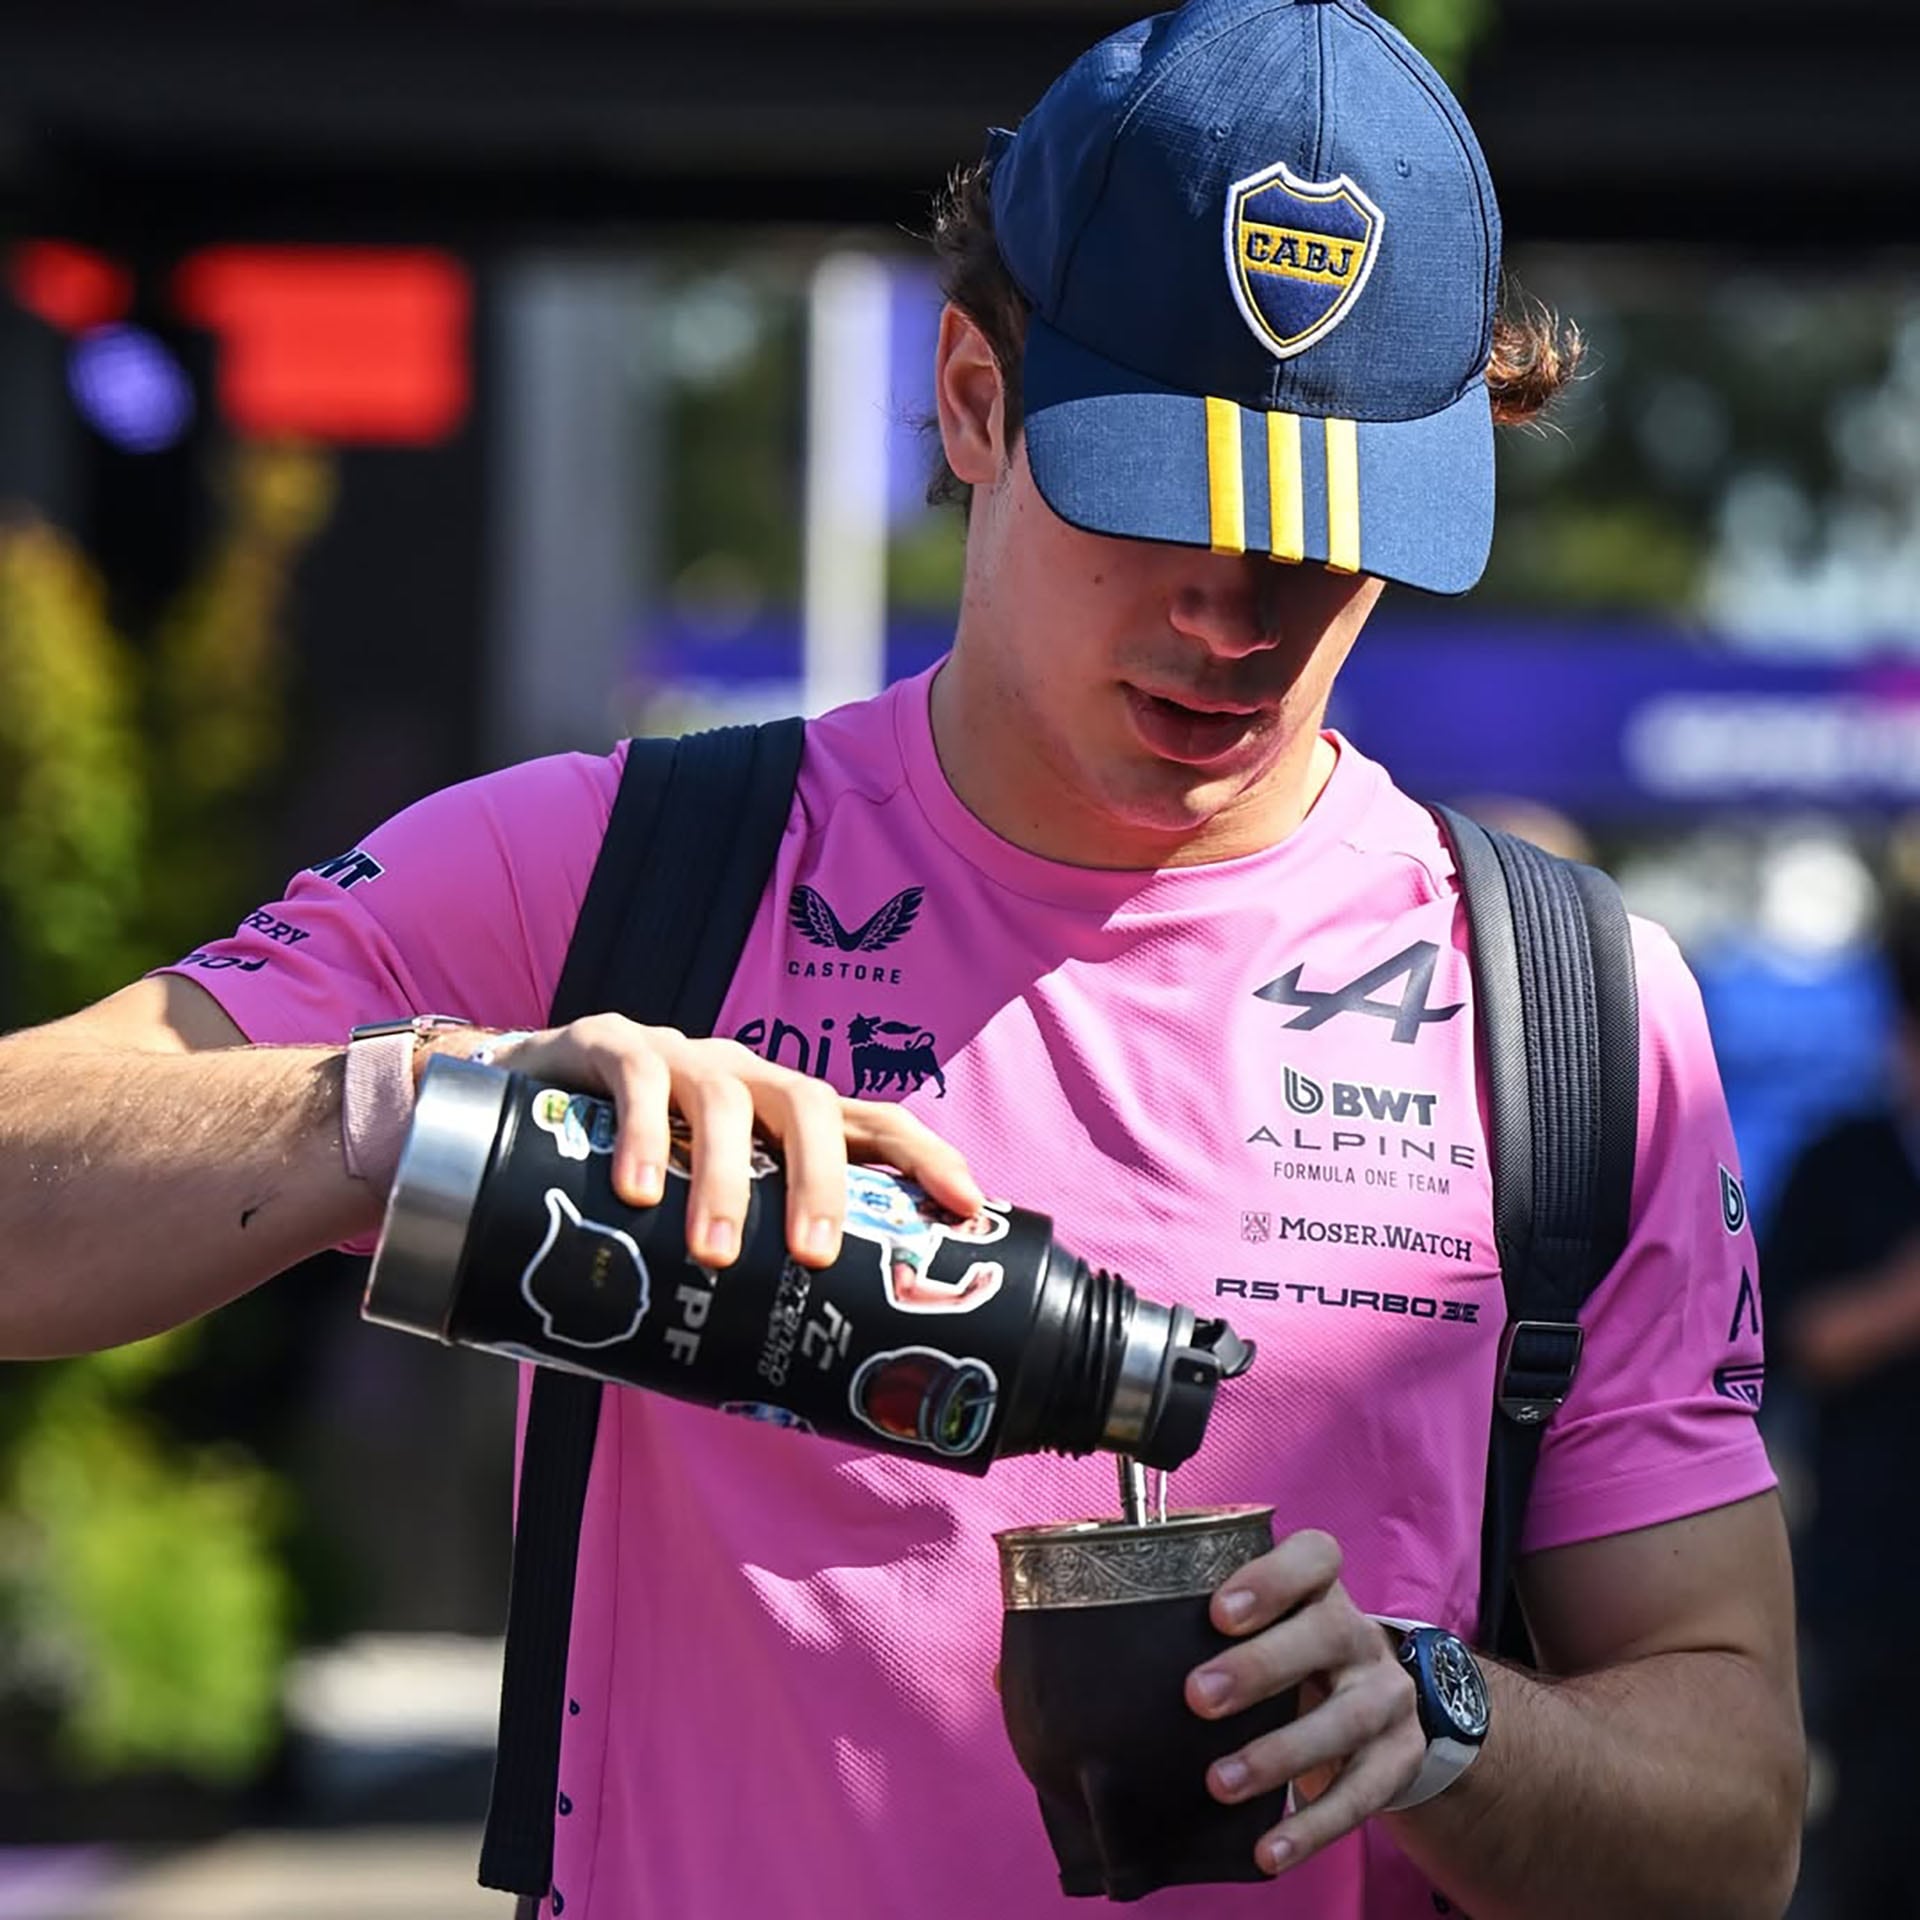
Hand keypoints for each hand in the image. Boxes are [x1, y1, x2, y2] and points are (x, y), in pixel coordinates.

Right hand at [425, 1017, 983, 1272]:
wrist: (508, 1104)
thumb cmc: (620, 1175)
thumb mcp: (688, 1210)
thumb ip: (734, 1264)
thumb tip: (786, 1391)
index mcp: (779, 1114)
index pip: (870, 1122)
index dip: (923, 1156)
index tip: (968, 1207)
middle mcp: (743, 1075)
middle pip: (809, 1103)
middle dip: (821, 1179)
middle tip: (810, 1258)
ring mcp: (680, 1055)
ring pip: (725, 1100)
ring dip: (724, 1179)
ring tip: (709, 1253)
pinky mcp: (610, 1045)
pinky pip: (638, 1078)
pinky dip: (642, 1134)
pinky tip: (634, 1191)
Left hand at [1185, 1529, 1426, 1874]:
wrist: (1376, 1705)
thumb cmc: (1287, 1654)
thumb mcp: (1262, 1626)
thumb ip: (1199, 1621)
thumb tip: (1090, 1643)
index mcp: (1322, 1589)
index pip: (1315, 1556)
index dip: (1270, 1578)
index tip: (1217, 1612)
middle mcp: (1360, 1635)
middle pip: (1326, 1634)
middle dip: (1261, 1666)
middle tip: (1198, 1697)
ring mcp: (1386, 1696)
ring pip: (1346, 1720)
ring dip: (1280, 1754)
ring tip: (1220, 1782)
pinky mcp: (1399, 1758)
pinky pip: (1362, 1795)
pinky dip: (1313, 1829)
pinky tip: (1268, 1851)